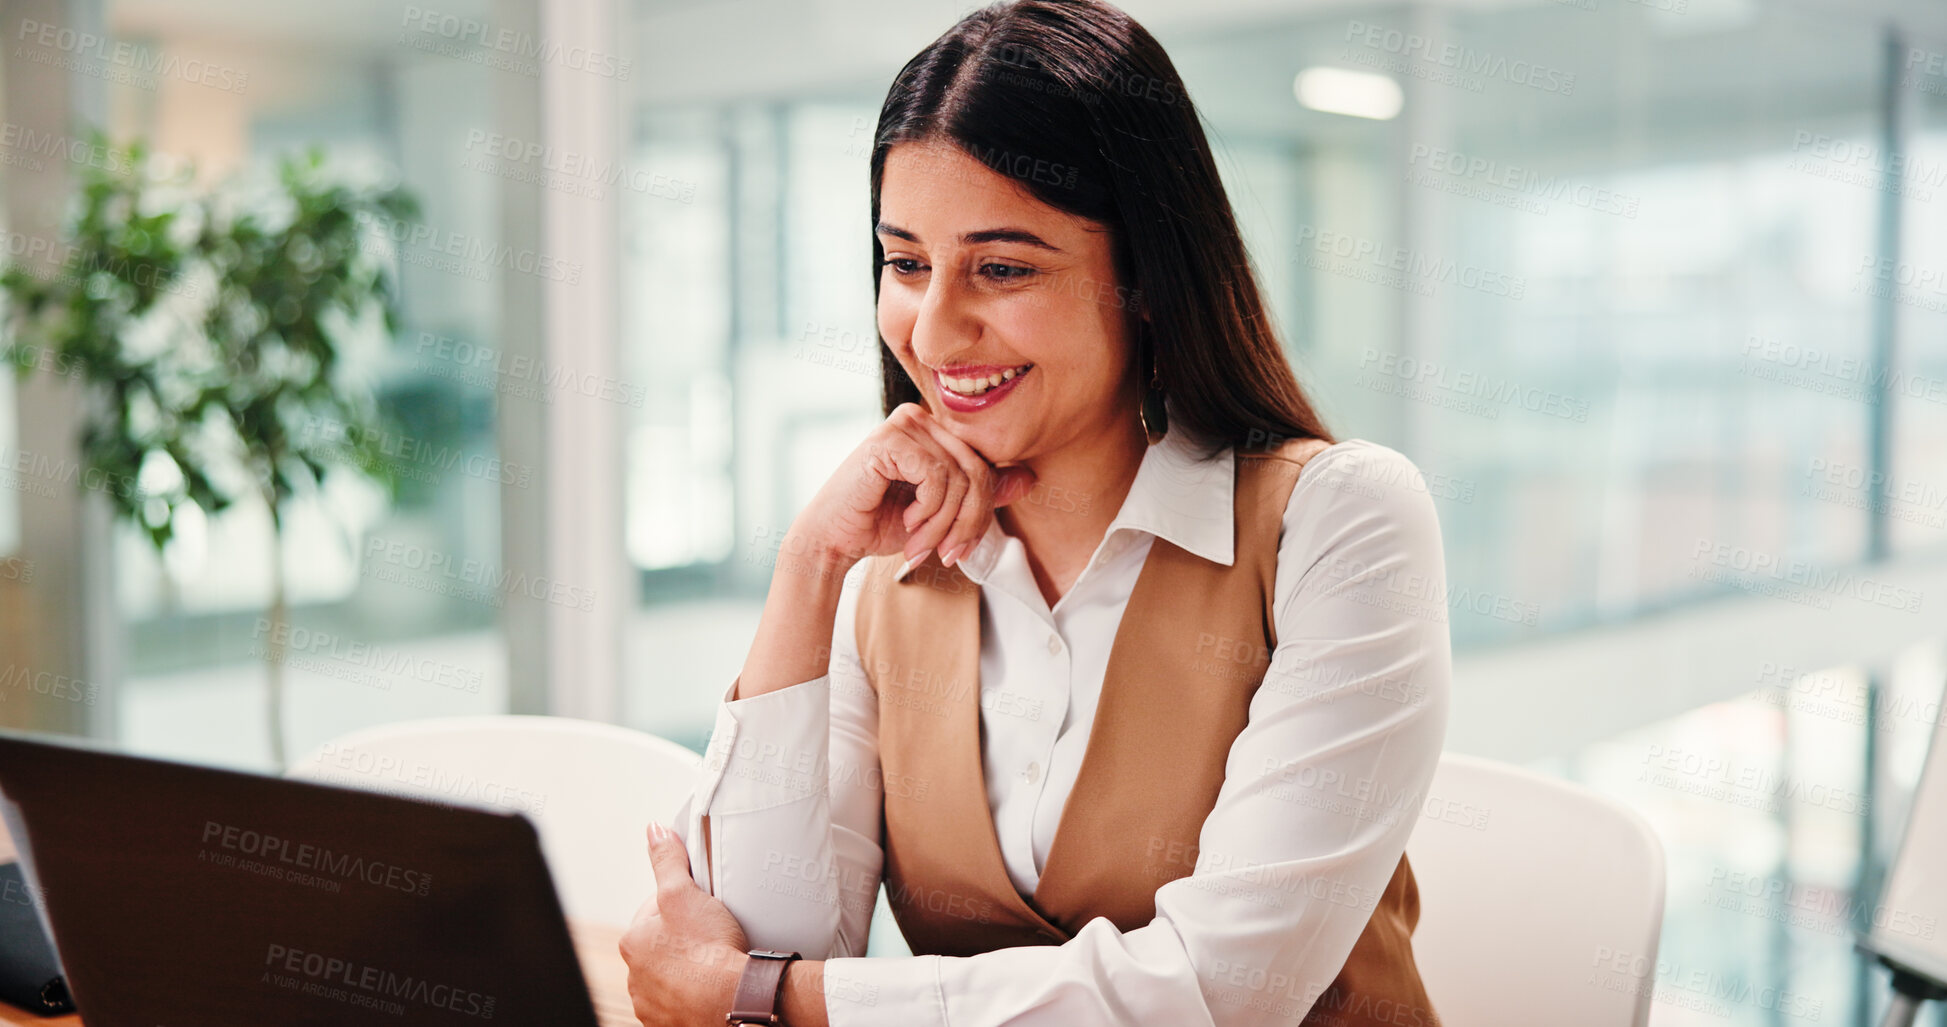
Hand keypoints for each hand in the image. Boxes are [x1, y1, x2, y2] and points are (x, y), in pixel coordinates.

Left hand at [619, 822, 749, 1025]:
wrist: (734, 1000)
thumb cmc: (708, 949)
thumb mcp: (684, 892)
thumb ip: (668, 860)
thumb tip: (653, 831)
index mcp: (633, 942)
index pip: (654, 910)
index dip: (681, 902)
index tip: (702, 906)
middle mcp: (635, 977)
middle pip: (662, 944)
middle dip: (683, 937)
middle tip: (712, 932)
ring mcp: (653, 1004)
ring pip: (671, 974)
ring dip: (688, 967)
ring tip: (715, 959)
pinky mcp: (672, 1022)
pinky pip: (682, 1001)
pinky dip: (695, 993)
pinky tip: (713, 984)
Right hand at [791, 401, 1036, 569]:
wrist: (836, 540)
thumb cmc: (883, 524)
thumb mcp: (943, 512)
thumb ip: (980, 493)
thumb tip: (1030, 478)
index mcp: (935, 431)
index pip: (984, 465)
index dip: (982, 512)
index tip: (962, 548)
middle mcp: (921, 418)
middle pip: (977, 471)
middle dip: (968, 522)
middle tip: (950, 555)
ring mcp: (905, 423)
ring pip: (958, 477)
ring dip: (945, 524)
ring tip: (923, 546)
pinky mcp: (889, 438)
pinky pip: (936, 476)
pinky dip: (929, 511)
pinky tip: (909, 523)